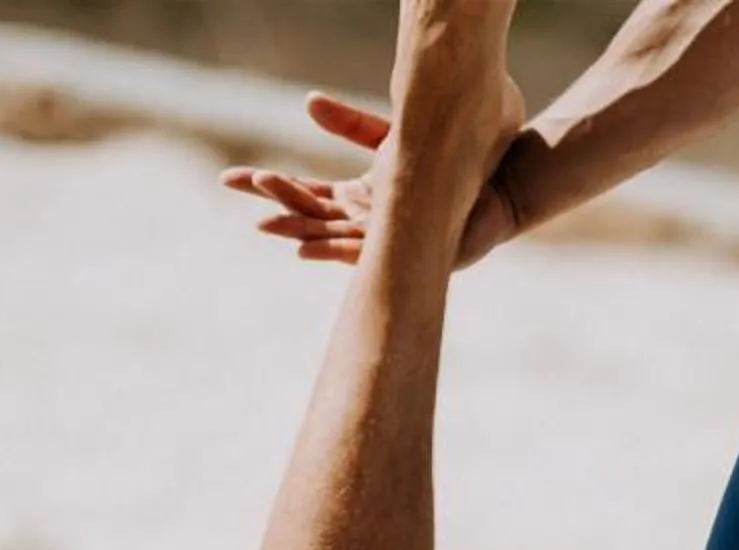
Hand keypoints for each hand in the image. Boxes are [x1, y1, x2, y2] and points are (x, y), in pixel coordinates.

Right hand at [221, 92, 521, 268]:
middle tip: (235, 189)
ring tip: (263, 216)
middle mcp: (371, 225)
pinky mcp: (412, 256)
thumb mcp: (394, 138)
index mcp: (363, 200)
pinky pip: (367, 258)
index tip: (234, 178)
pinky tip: (304, 249)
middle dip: (275, 206)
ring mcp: (390, 243)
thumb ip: (351, 124)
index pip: (308, 195)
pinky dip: (334, 253)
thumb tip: (306, 102)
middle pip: (312, 218)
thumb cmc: (456, 162)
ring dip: (297, 227)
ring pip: (332, 237)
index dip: (273, 187)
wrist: (504, 182)